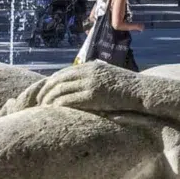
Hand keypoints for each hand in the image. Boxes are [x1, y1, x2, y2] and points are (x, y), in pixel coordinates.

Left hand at [26, 61, 146, 114]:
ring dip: (49, 100)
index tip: (43, 93)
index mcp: (90, 66)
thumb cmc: (126, 87)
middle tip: (37, 103)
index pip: (62, 73)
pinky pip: (69, 100)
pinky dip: (58, 106)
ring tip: (42, 109)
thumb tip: (81, 83)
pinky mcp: (94, 96)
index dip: (50, 84)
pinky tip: (53, 112)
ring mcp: (91, 83)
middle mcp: (88, 72)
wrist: (142, 92)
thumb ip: (94, 76)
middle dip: (45, 92)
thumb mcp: (108, 75)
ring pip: (60, 91)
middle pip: (57, 81)